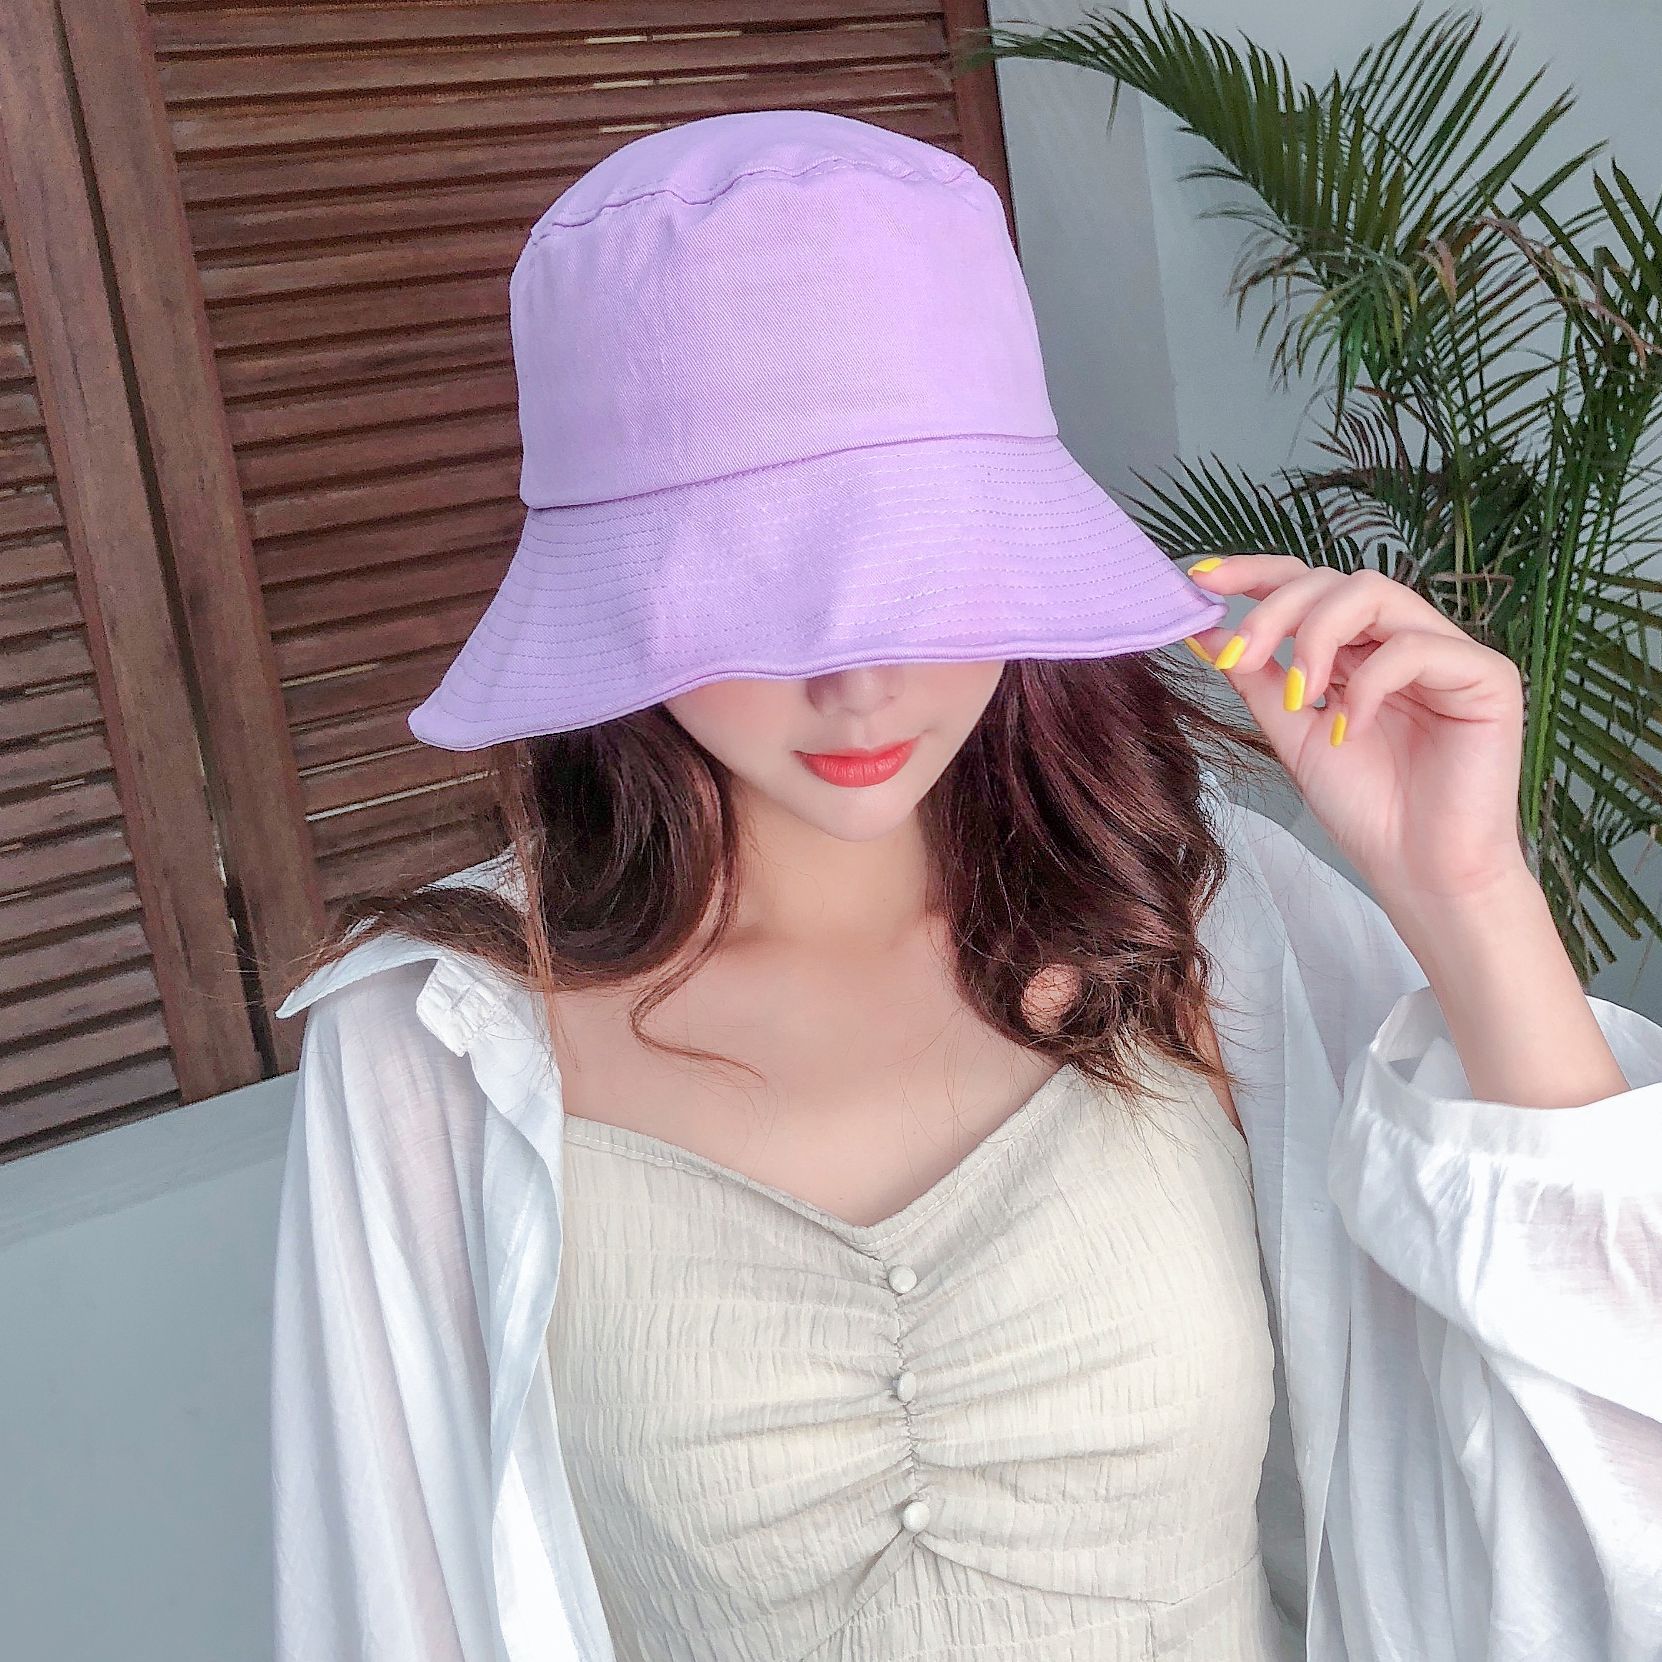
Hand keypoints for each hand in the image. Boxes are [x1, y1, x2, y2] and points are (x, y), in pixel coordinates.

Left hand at [1184, 555, 1529, 904]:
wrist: (1420, 871)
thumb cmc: (1368, 809)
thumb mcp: (1291, 733)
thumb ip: (1255, 679)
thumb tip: (1204, 631)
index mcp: (1359, 650)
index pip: (1308, 585)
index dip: (1256, 573)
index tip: (1201, 579)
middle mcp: (1401, 640)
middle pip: (1333, 580)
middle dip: (1275, 610)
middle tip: (1240, 656)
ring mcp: (1447, 653)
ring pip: (1375, 592)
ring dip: (1318, 635)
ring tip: (1299, 694)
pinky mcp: (1487, 676)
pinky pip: (1417, 648)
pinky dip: (1370, 684)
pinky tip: (1350, 730)